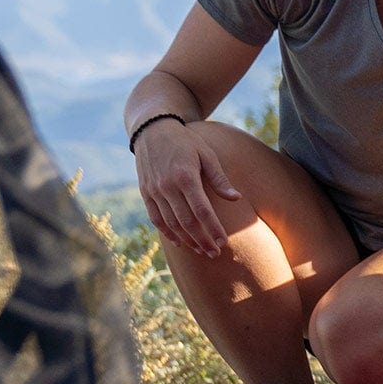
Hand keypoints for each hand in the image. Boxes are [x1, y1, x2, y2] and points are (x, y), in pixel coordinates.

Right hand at [135, 120, 242, 258]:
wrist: (152, 130)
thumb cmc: (185, 142)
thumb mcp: (206, 154)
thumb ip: (219, 179)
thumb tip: (236, 199)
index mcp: (185, 176)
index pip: (202, 211)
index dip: (213, 229)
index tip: (224, 242)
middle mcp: (167, 186)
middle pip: (187, 222)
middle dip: (202, 240)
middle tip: (215, 253)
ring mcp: (154, 191)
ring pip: (171, 224)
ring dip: (187, 240)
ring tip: (202, 251)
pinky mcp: (145, 193)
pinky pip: (156, 219)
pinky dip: (168, 233)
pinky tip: (181, 243)